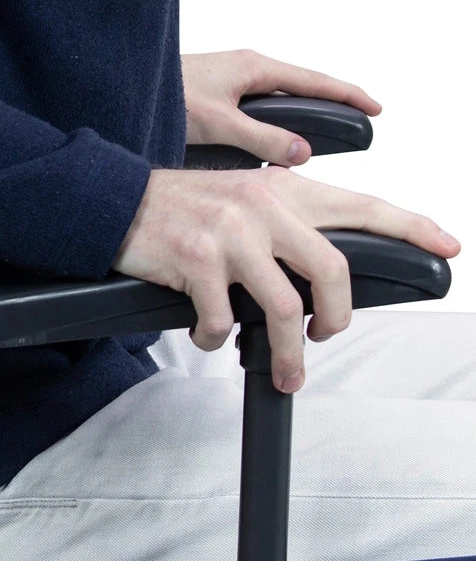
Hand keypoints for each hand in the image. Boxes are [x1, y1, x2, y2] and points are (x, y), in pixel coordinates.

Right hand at [111, 166, 460, 392]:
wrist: (116, 200)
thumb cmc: (182, 206)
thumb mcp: (242, 198)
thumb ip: (286, 222)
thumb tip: (325, 273)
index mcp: (282, 190)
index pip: (363, 206)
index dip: (412, 227)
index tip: (447, 246)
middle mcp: (263, 207)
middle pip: (334, 271)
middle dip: (337, 319)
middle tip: (325, 337)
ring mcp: (231, 234)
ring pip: (285, 308)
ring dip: (289, 352)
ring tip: (284, 369)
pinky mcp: (198, 261)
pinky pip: (224, 320)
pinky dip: (216, 337)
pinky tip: (206, 333)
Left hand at [181, 49, 381, 166]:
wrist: (122, 91)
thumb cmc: (163, 97)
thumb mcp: (218, 122)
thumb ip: (261, 139)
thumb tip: (303, 152)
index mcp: (253, 67)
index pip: (315, 80)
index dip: (348, 96)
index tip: (376, 109)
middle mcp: (245, 71)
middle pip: (300, 92)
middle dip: (327, 110)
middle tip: (354, 132)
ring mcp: (231, 84)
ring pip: (277, 106)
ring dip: (296, 124)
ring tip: (317, 147)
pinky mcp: (216, 98)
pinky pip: (256, 114)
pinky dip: (270, 130)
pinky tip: (270, 151)